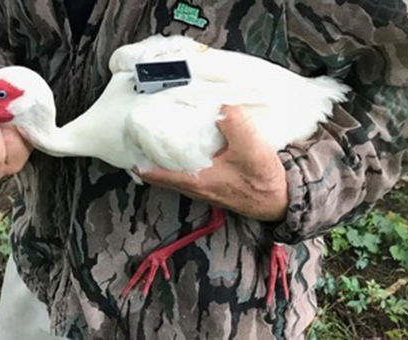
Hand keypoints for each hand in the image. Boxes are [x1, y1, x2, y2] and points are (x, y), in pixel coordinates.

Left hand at [138, 105, 288, 220]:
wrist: (281, 201)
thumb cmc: (263, 181)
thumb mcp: (251, 149)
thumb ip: (234, 124)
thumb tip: (220, 106)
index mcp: (196, 181)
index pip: (156, 174)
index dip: (139, 163)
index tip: (127, 149)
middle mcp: (196, 187)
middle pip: (162, 175)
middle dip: (149, 159)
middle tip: (140, 139)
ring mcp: (205, 188)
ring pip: (175, 175)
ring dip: (166, 161)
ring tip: (161, 140)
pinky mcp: (216, 185)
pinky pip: (191, 173)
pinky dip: (184, 162)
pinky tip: (191, 147)